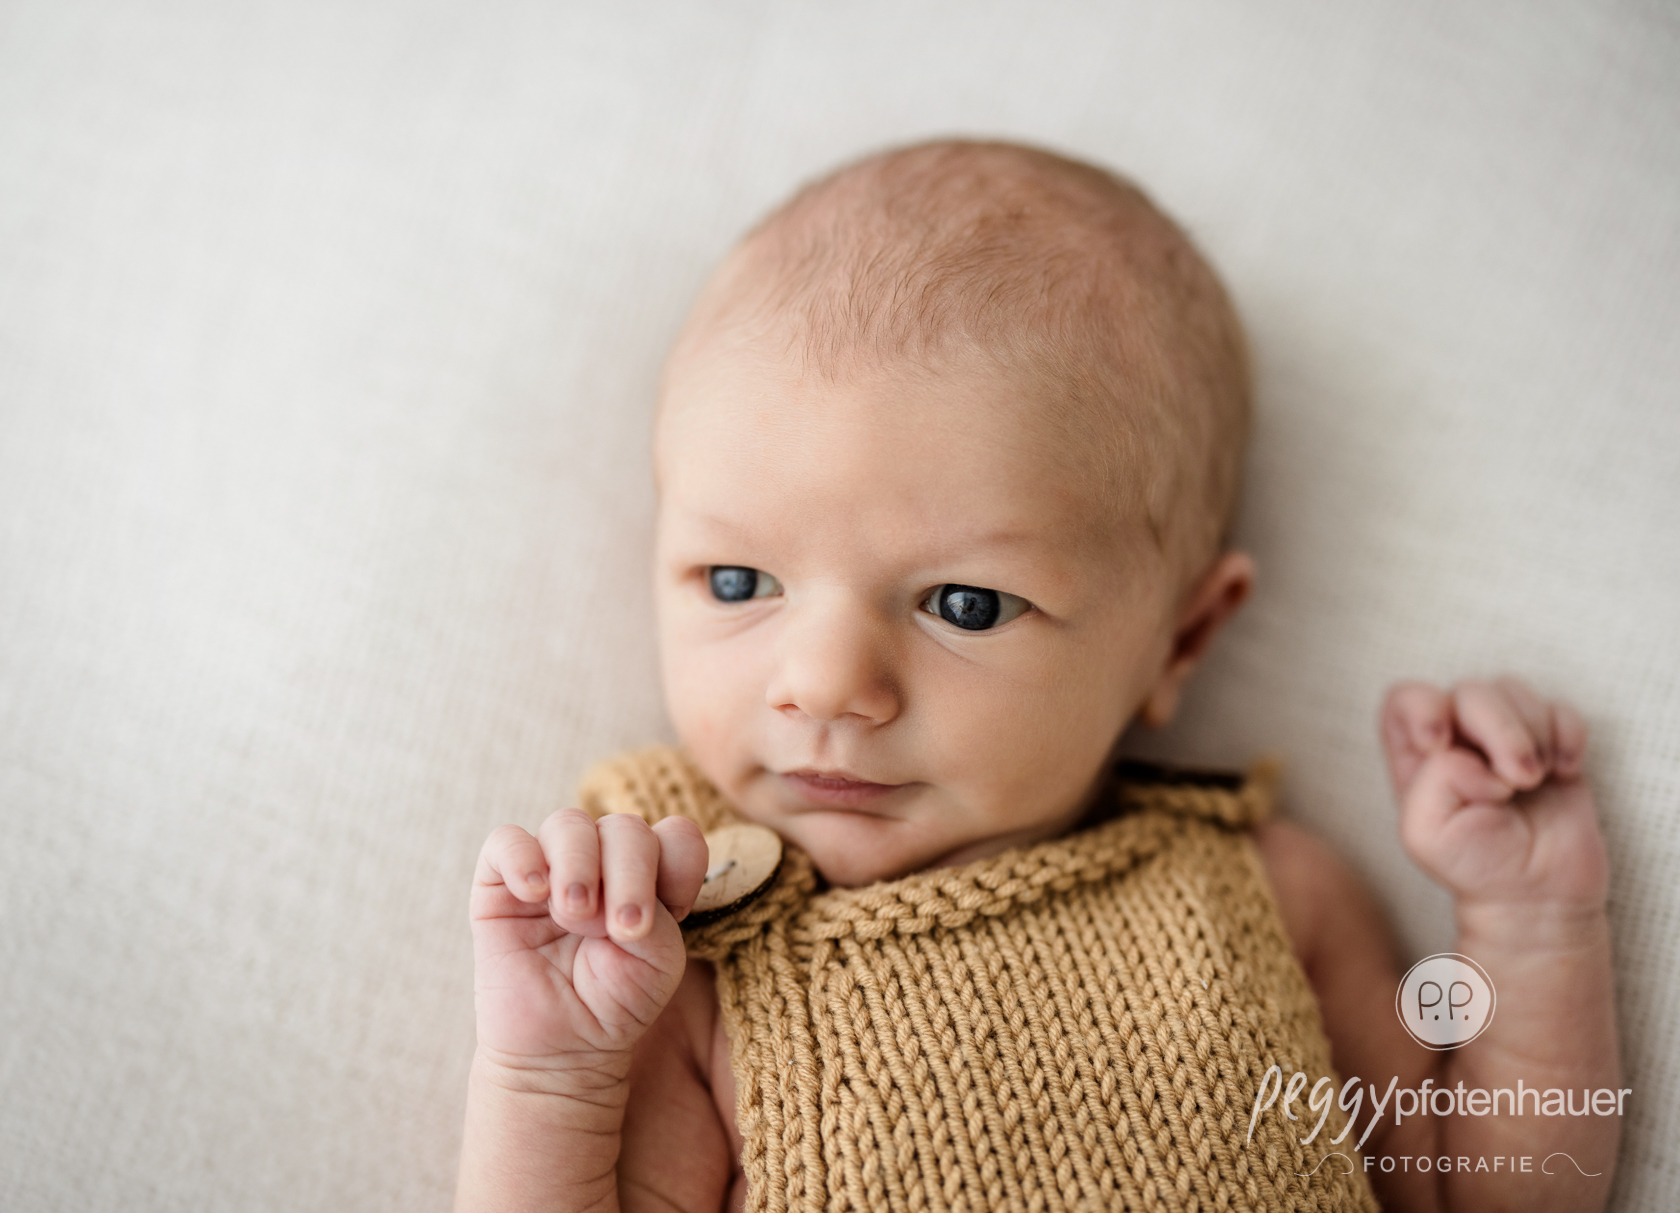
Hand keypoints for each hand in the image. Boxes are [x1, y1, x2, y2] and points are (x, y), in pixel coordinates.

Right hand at [469, 810, 707, 1069]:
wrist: (562, 1049)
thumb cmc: (616, 1003)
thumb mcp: (659, 962)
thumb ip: (653, 912)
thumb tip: (601, 887)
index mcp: (651, 875)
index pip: (675, 835)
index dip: (678, 865)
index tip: (669, 916)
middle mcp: (603, 861)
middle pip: (626, 826)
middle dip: (630, 873)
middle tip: (621, 929)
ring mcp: (552, 867)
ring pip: (568, 823)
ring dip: (580, 865)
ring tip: (575, 915)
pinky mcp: (501, 883)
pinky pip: (506, 840)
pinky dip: (523, 858)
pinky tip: (535, 893)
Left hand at [1380, 678, 1607, 911]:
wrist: (1538, 894)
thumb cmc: (1474, 865)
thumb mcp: (1427, 833)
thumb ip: (1434, 780)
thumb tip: (1477, 758)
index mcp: (1415, 754)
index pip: (1407, 698)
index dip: (1424, 708)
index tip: (1440, 744)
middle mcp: (1457, 736)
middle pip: (1469, 692)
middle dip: (1498, 729)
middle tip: (1517, 780)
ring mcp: (1504, 736)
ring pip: (1514, 692)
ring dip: (1532, 734)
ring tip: (1534, 781)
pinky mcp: (1551, 742)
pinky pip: (1561, 710)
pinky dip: (1567, 736)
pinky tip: (1564, 772)